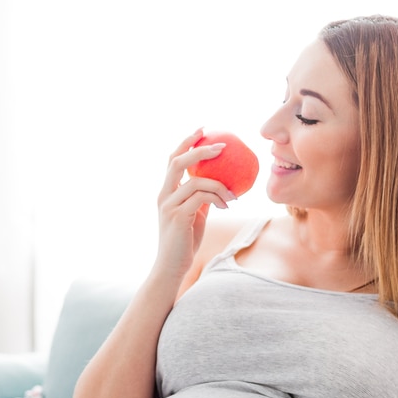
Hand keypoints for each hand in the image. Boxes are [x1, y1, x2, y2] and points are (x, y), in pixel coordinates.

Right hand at [153, 129, 237, 281]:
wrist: (171, 267)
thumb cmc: (185, 242)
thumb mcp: (195, 215)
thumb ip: (201, 198)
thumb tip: (220, 184)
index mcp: (166, 192)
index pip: (172, 159)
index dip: (186, 142)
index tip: (203, 130)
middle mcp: (163, 195)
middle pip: (178, 162)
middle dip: (199, 149)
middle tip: (222, 145)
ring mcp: (168, 205)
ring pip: (196, 182)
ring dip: (219, 185)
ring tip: (233, 194)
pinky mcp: (178, 217)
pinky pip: (201, 198)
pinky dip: (217, 198)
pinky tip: (228, 204)